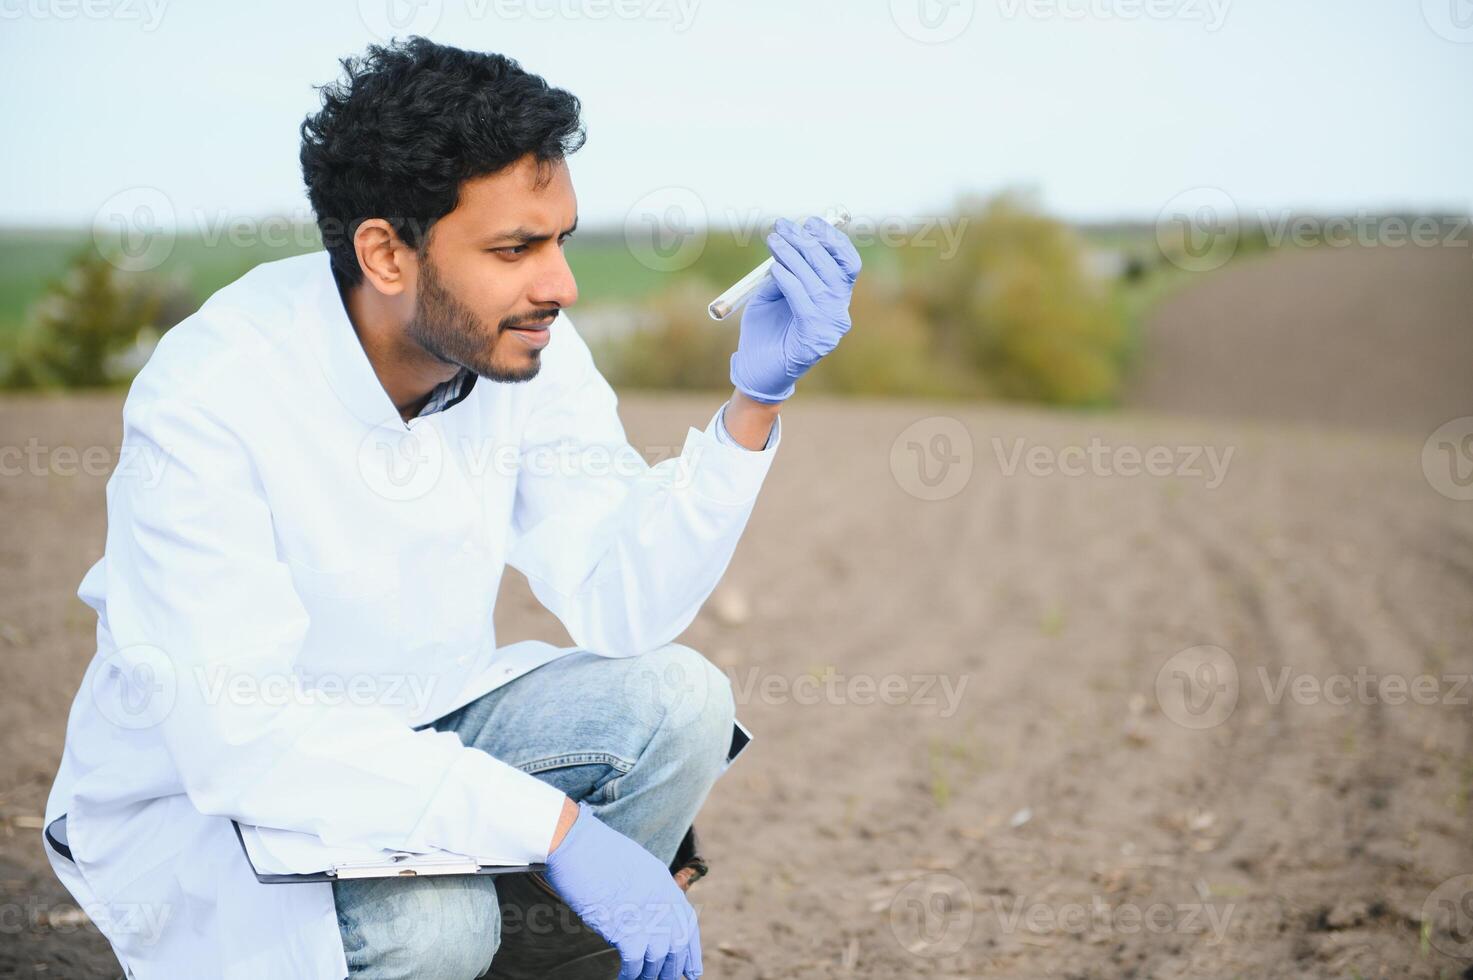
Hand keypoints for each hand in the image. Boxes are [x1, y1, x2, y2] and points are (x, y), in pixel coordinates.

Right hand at [544, 801, 702, 979]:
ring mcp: (646, 913)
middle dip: (672, 967)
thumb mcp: (631, 865)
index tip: (691, 970)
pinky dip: (631, 974)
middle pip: (676, 943)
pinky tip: (624, 978)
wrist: (574, 843)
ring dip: (650, 974)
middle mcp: (661, 898)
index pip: (687, 922)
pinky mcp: (626, 927)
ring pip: (658, 957)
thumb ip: (643, 889)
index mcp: (663, 881)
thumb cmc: (592, 851)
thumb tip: (643, 914)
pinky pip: (635, 962)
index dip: (691, 950)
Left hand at [728, 215, 862, 403]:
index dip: (833, 240)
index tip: (811, 222)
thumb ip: (785, 269)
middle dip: (807, 243)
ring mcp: (830, 328)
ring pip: (817, 282)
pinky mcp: (815, 339)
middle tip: (783, 227)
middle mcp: (839, 313)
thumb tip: (789, 237)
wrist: (756, 371)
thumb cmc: (765, 331)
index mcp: (835, 300)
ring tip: (774, 242)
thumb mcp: (774, 292)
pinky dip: (789, 281)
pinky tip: (775, 270)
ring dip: (794, 257)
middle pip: (832, 269)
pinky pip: (804, 302)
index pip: (847, 264)